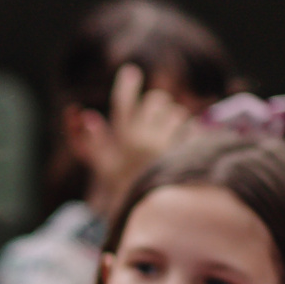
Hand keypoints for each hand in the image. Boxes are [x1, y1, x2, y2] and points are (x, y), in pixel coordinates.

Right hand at [89, 63, 197, 202]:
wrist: (152, 211)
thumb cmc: (126, 188)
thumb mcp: (103, 166)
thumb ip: (90, 141)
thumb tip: (88, 115)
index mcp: (122, 140)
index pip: (123, 103)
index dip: (127, 84)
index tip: (130, 71)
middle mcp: (145, 140)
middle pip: (155, 101)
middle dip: (157, 104)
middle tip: (155, 115)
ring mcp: (169, 145)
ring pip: (178, 112)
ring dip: (175, 117)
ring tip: (169, 133)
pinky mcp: (189, 151)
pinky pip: (196, 127)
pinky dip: (193, 130)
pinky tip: (187, 140)